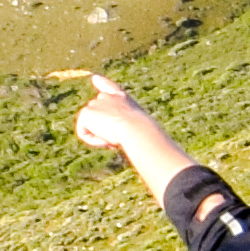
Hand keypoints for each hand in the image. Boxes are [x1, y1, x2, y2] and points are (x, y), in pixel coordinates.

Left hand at [71, 73, 187, 182]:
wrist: (136, 129)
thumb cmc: (147, 136)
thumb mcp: (148, 139)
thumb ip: (144, 143)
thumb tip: (167, 172)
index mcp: (123, 100)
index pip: (111, 89)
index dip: (103, 83)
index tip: (95, 78)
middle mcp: (108, 98)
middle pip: (96, 118)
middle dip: (104, 132)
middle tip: (119, 138)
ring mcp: (96, 103)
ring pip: (90, 128)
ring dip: (101, 138)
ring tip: (114, 136)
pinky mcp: (86, 112)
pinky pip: (83, 133)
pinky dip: (93, 140)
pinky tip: (104, 137)